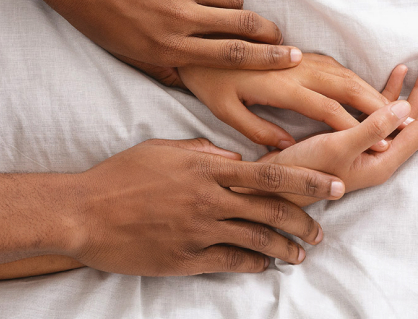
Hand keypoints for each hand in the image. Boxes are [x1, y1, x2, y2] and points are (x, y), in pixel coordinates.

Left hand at [36, 0, 301, 72]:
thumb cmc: (96, 16)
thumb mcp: (126, 53)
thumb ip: (162, 67)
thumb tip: (188, 80)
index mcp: (167, 47)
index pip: (231, 57)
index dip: (267, 60)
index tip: (292, 59)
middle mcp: (179, 20)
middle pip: (243, 27)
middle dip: (272, 36)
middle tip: (287, 42)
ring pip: (232, 0)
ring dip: (243, 11)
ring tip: (243, 18)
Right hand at [67, 138, 344, 274]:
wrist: (83, 213)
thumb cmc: (120, 176)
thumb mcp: (162, 150)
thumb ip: (202, 152)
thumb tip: (234, 159)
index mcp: (205, 169)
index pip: (269, 173)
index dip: (306, 180)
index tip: (334, 185)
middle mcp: (208, 200)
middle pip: (271, 211)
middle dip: (304, 221)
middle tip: (321, 229)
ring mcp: (198, 232)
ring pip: (256, 241)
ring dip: (284, 249)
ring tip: (301, 254)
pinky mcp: (185, 259)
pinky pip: (230, 262)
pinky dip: (253, 265)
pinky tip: (264, 266)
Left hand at [178, 53, 396, 149]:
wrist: (201, 40)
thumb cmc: (210, 81)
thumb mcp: (226, 111)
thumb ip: (258, 130)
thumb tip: (288, 146)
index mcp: (280, 86)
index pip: (326, 108)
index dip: (355, 126)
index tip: (380, 143)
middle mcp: (296, 69)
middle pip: (346, 86)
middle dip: (378, 106)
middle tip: (406, 124)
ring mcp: (299, 58)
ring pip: (345, 73)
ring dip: (372, 91)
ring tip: (397, 109)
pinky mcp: (299, 53)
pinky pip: (336, 66)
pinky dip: (357, 80)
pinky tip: (369, 92)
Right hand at [251, 57, 417, 206]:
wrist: (274, 185)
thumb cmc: (304, 171)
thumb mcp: (338, 147)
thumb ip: (372, 128)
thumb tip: (406, 107)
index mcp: (385, 160)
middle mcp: (382, 155)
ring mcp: (369, 149)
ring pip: (400, 115)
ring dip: (415, 89)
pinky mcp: (353, 140)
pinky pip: (379, 113)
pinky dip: (388, 93)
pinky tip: (394, 76)